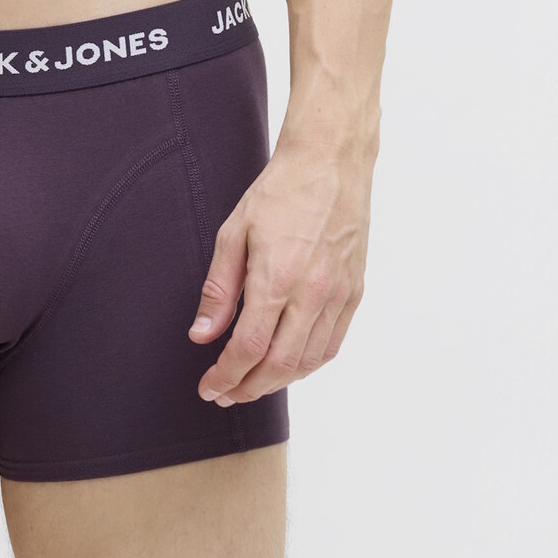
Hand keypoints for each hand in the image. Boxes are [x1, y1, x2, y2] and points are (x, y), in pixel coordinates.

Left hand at [187, 135, 370, 404]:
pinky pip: (332, 344)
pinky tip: (289, 363)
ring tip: (252, 383)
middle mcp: (312, 293)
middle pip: (280, 366)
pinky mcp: (354, 292)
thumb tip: (202, 334)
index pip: (247, 348)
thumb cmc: (280, 191)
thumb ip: (218, 288)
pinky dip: (308, 364)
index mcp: (276, 277)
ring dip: (278, 382)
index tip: (209, 387)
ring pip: (309, 362)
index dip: (225, 376)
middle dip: (248, 388)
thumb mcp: (234, 232)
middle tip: (226, 394)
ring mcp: (338, 295)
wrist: (330, 163)